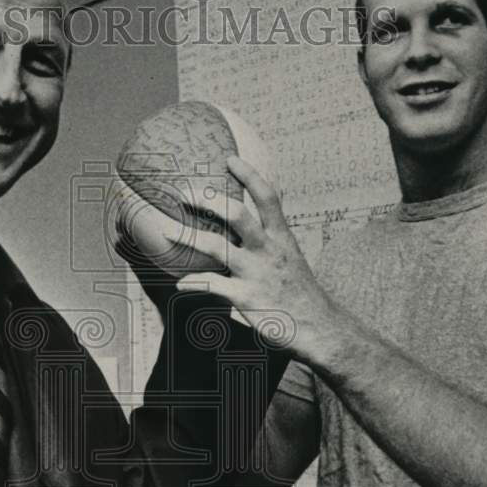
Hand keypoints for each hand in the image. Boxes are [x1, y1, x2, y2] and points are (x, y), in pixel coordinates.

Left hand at [168, 155, 336, 357]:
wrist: (319, 328)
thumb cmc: (300, 292)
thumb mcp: (291, 256)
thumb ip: (272, 237)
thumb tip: (257, 216)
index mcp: (281, 236)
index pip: (267, 196)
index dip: (249, 175)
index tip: (230, 158)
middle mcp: (268, 250)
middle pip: (237, 214)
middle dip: (208, 200)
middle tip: (183, 192)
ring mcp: (256, 273)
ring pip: (217, 246)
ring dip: (189, 236)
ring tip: (167, 230)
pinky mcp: (246, 298)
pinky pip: (212, 285)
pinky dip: (192, 283)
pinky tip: (180, 285)